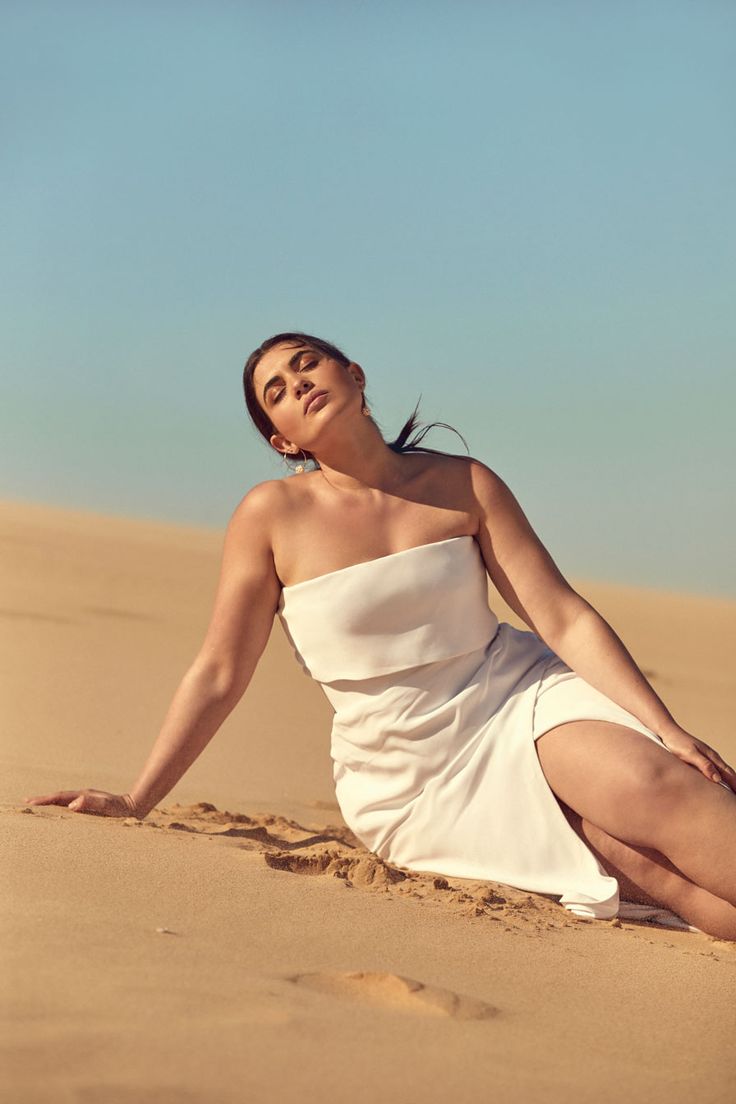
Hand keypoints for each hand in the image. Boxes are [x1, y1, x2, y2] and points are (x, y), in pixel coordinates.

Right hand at [24, 789, 141, 816]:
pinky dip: (60, 808)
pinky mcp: (90, 807)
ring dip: (51, 804)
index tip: (31, 802)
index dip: (45, 800)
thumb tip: (73, 805)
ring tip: (38, 807)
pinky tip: (59, 813)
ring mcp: (86, 801)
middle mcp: (83, 797)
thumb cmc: (121, 809)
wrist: (134, 806)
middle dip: (43, 800)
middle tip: (27, 802)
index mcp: (83, 796)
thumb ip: (91, 804)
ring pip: (64, 802)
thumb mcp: (107, 806)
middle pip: (59, 798)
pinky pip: (71, 807)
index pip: (60, 797)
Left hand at [658, 726, 735, 791]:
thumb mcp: (690, 754)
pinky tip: (715, 784)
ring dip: (727, 782)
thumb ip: (704, 765)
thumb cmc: (677, 743)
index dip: (735, 784)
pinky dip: (718, 778)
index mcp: (712, 757)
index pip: (729, 773)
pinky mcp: (699, 760)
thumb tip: (718, 779)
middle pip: (728, 773)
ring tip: (729, 794)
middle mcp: (712, 758)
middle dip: (734, 784)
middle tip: (734, 799)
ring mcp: (706, 758)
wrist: (668, 733)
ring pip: (721, 772)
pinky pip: (713, 771)